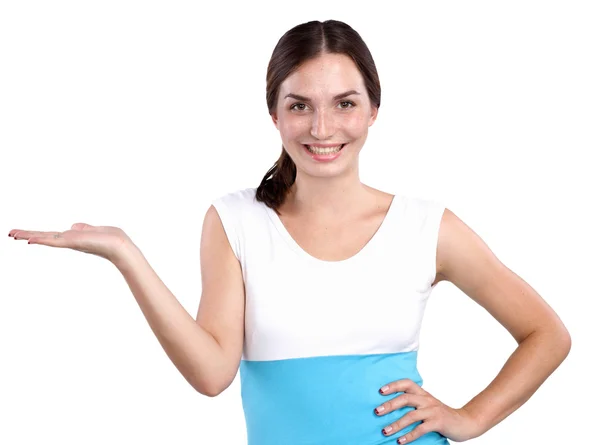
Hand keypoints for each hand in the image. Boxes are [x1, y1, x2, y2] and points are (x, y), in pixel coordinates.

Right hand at [9, 223, 133, 263]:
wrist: (121, 246)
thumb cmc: (112, 239)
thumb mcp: (94, 230)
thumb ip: (83, 228)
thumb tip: (73, 226)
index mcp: (72, 238)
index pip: (51, 235)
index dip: (37, 234)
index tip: (22, 234)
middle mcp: (69, 241)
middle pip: (44, 236)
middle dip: (27, 235)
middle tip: (10, 233)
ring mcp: (70, 242)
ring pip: (45, 238)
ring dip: (29, 235)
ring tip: (12, 234)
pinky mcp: (74, 242)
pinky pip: (55, 241)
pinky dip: (42, 240)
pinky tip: (30, 240)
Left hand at [375, 379, 481, 442]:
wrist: (465, 421)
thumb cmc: (441, 414)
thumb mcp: (428, 404)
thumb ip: (414, 402)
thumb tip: (391, 406)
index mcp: (423, 393)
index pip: (407, 383)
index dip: (394, 385)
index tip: (380, 391)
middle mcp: (427, 399)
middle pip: (405, 398)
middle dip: (390, 405)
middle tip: (377, 411)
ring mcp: (432, 411)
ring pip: (411, 416)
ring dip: (396, 424)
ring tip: (385, 431)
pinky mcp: (438, 423)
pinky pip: (420, 429)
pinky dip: (409, 436)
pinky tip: (400, 441)